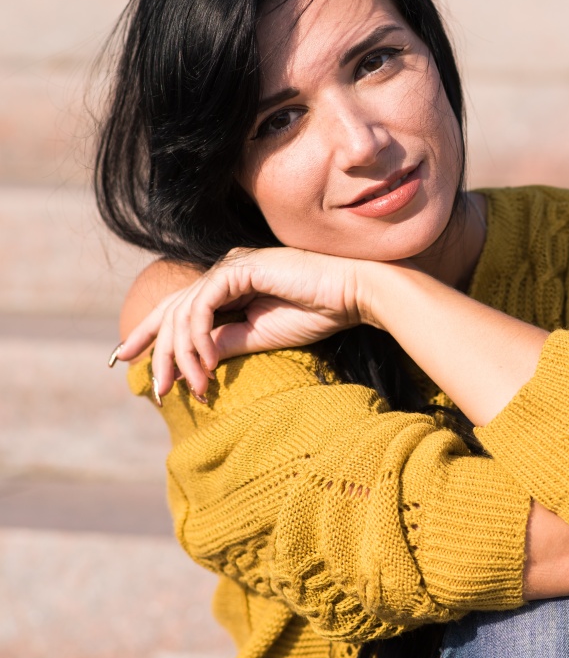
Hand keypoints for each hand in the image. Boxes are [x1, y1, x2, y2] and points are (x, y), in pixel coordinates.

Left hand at [117, 247, 365, 399]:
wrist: (353, 295)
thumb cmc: (318, 314)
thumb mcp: (260, 337)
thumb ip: (223, 344)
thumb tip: (188, 363)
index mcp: (230, 285)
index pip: (179, 308)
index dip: (149, 331)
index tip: (125, 359)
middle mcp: (225, 271)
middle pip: (172, 309)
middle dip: (157, 351)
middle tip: (156, 390)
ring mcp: (232, 267)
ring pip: (183, 310)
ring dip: (181, 354)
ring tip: (188, 387)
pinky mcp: (241, 268)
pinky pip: (203, 306)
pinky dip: (198, 338)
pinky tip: (207, 366)